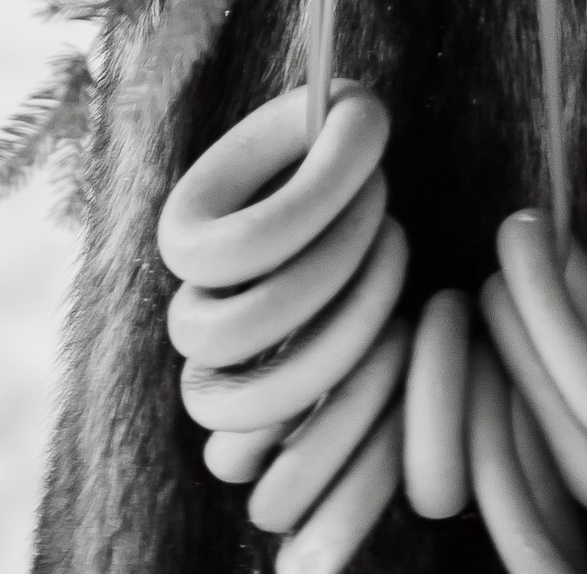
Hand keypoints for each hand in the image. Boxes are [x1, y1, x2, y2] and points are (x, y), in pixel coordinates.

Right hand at [158, 85, 411, 561]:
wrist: (339, 249)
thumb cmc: (337, 179)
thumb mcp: (336, 129)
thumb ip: (343, 119)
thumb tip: (353, 122)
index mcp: (187, 235)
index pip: (236, 248)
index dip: (316, 212)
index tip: (376, 181)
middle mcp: (189, 318)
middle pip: (243, 328)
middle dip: (338, 273)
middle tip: (392, 226)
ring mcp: (216, 387)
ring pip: (254, 408)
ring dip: (348, 342)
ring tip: (398, 287)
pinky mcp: (259, 442)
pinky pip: (282, 467)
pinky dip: (353, 413)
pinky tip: (398, 346)